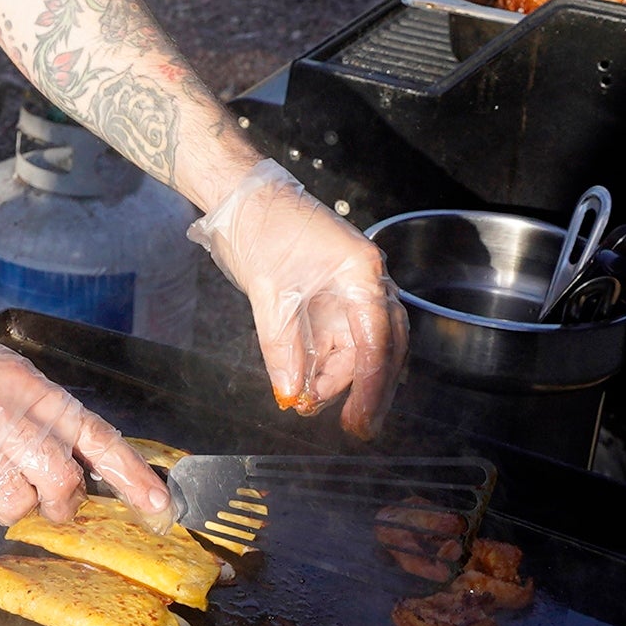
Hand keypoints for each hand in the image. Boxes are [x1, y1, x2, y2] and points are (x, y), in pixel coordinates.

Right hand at [0, 304, 170, 530]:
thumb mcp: (3, 371)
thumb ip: (41, 413)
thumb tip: (82, 460)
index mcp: (30, 390)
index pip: (96, 436)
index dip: (133, 478)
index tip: (160, 509)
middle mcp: (4, 418)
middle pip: (61, 483)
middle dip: (62, 503)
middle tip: (51, 502)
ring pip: (16, 507)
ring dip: (6, 503)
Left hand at [186, 159, 408, 437]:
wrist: (242, 198)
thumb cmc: (260, 227)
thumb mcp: (268, 293)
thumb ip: (282, 348)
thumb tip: (291, 393)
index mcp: (360, 272)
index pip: (377, 339)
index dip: (373, 385)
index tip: (362, 420)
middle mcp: (366, 282)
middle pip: (383, 347)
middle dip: (370, 389)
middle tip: (354, 427)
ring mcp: (350, 290)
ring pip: (361, 347)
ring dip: (340, 380)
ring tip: (308, 404)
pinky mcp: (332, 299)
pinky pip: (339, 340)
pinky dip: (326, 366)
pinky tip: (308, 386)